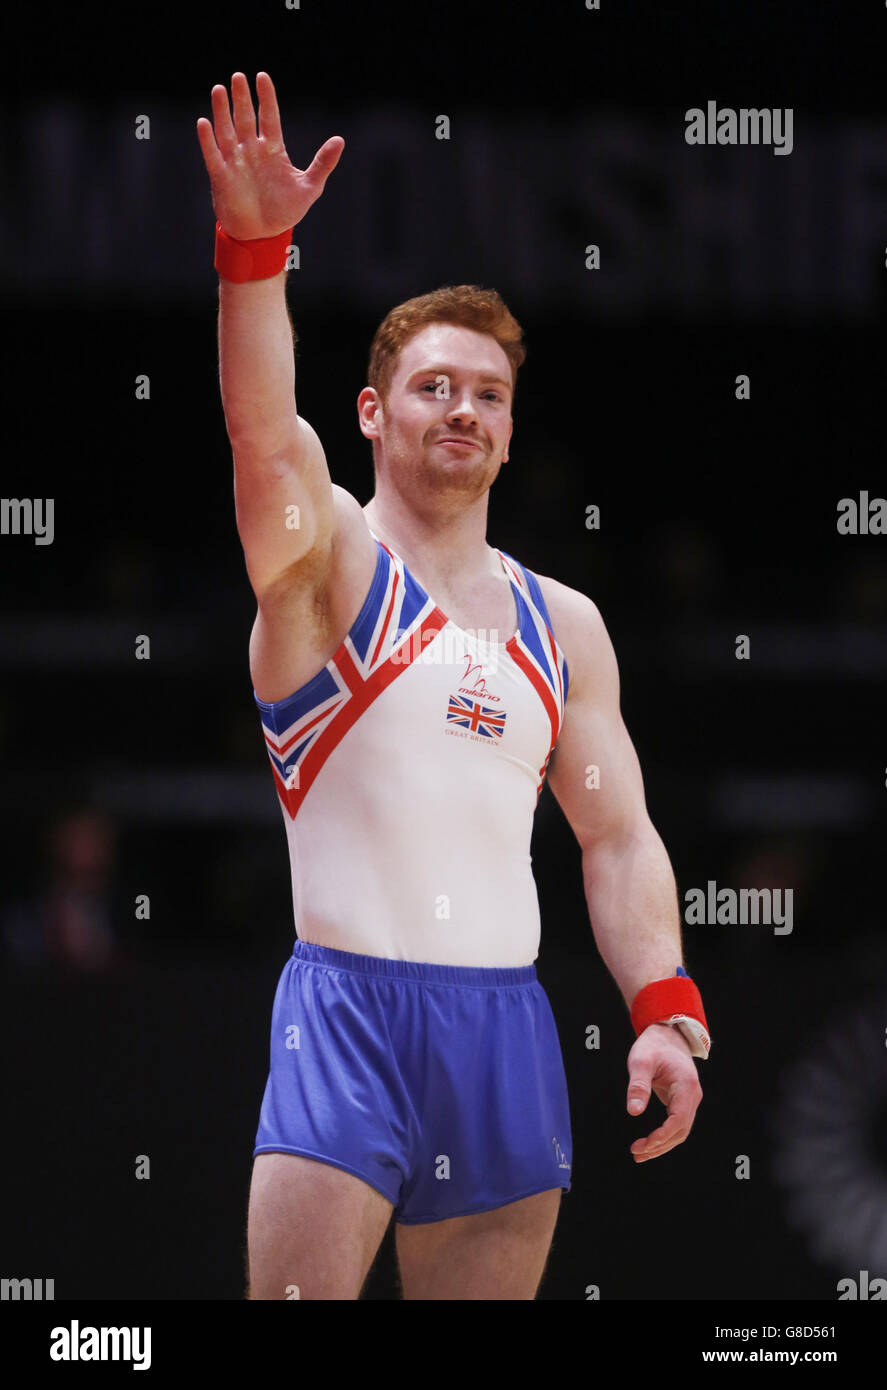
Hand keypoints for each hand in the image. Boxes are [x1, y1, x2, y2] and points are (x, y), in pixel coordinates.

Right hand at [196, 71, 343, 240]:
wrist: (264, 236)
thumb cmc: (285, 211)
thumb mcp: (309, 187)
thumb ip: (323, 163)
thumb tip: (340, 140)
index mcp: (273, 149)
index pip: (269, 117)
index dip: (266, 97)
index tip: (262, 77)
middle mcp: (252, 151)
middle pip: (245, 118)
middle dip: (241, 98)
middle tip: (238, 76)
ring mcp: (235, 162)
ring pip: (227, 130)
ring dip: (222, 111)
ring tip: (219, 89)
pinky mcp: (222, 177)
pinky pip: (213, 155)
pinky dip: (207, 140)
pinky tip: (203, 122)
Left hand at [626, 1022, 702, 1161]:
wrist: (667, 1034)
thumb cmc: (653, 1045)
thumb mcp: (641, 1061)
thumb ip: (638, 1086)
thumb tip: (633, 1112)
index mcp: (686, 1086)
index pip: (678, 1121)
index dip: (661, 1137)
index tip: (642, 1145)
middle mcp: (693, 1096)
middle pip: (681, 1131)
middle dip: (659, 1145)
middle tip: (636, 1153)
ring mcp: (690, 1099)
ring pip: (680, 1130)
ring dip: (662, 1144)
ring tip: (639, 1153)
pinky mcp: (684, 1101)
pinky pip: (677, 1124)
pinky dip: (664, 1136)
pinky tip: (649, 1143)